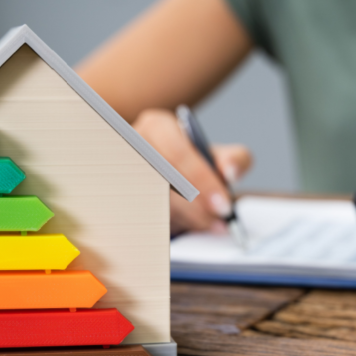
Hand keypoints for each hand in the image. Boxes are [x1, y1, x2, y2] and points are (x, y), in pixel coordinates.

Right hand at [132, 108, 252, 234]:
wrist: (170, 184)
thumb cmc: (193, 167)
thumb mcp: (216, 158)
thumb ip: (234, 159)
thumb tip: (230, 173)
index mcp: (157, 126)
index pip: (178, 153)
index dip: (202, 179)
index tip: (224, 204)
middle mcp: (133, 146)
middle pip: (163, 179)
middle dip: (194, 204)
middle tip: (219, 221)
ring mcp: (122, 173)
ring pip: (153, 201)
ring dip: (184, 217)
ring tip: (209, 225)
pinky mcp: (120, 197)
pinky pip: (143, 215)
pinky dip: (169, 225)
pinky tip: (188, 228)